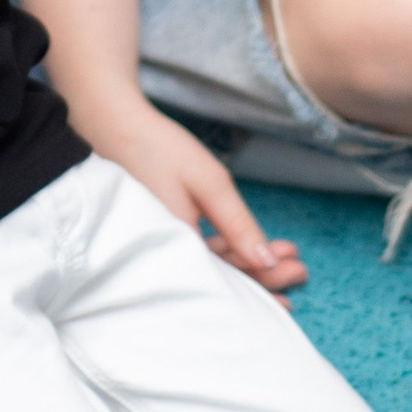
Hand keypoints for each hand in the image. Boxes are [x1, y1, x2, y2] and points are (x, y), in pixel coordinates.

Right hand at [107, 107, 307, 293]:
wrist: (110, 125)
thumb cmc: (158, 150)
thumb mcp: (209, 183)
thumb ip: (239, 225)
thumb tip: (267, 262)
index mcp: (173, 251)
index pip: (225, 284)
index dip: (261, 286)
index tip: (295, 283)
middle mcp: (162, 259)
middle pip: (220, 280)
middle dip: (262, 275)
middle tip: (301, 270)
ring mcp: (160, 248)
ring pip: (211, 266)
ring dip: (247, 260)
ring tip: (285, 254)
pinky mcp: (160, 236)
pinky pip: (196, 252)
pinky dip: (226, 249)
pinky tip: (249, 244)